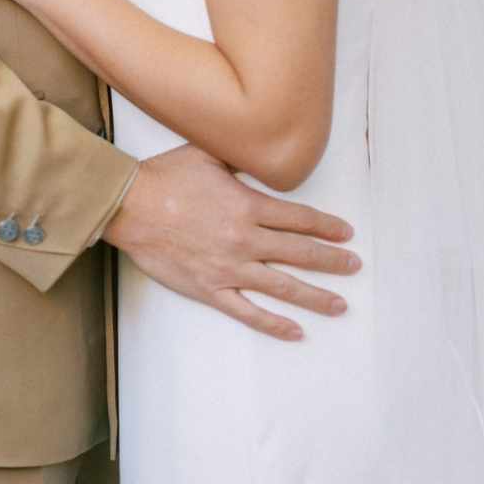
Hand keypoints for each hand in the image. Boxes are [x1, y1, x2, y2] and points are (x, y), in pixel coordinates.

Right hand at [103, 144, 360, 338]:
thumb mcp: (207, 154)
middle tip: (354, 266)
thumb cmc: (165, 177)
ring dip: (316, 297)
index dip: (328, 227)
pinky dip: (274, 323)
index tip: (346, 234)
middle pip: (301, 254)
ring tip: (340, 304)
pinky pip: (248, 311)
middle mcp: (245, 239)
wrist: (129, 206)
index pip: (300, 219)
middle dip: (333, 261)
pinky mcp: (210, 289)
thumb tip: (258, 152)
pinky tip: (295, 331)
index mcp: (248, 206)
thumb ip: (238, 158)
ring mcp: (229, 268)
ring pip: (284, 286)